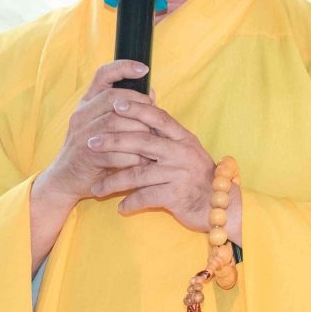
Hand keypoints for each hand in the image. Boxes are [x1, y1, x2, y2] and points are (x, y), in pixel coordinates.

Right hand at [37, 59, 159, 207]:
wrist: (66, 180)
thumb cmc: (93, 151)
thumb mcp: (106, 127)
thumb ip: (126, 111)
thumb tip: (151, 94)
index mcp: (87, 103)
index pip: (102, 75)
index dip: (123, 68)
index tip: (144, 68)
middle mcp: (81, 115)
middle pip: (113, 98)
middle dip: (139, 106)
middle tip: (155, 119)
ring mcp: (81, 135)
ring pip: (114, 123)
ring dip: (139, 131)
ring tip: (153, 141)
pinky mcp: (86, 156)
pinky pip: (114, 152)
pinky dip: (133, 156)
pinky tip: (144, 160)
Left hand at [90, 94, 220, 231]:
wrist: (219, 205)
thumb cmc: (196, 175)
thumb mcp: (186, 149)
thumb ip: (166, 132)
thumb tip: (148, 104)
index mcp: (183, 137)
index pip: (158, 117)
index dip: (137, 109)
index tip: (115, 103)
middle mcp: (181, 152)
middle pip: (142, 142)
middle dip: (114, 141)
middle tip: (90, 143)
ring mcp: (179, 174)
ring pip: (138, 174)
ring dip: (114, 181)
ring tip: (96, 188)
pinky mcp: (176, 196)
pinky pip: (146, 197)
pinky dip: (130, 203)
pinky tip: (120, 207)